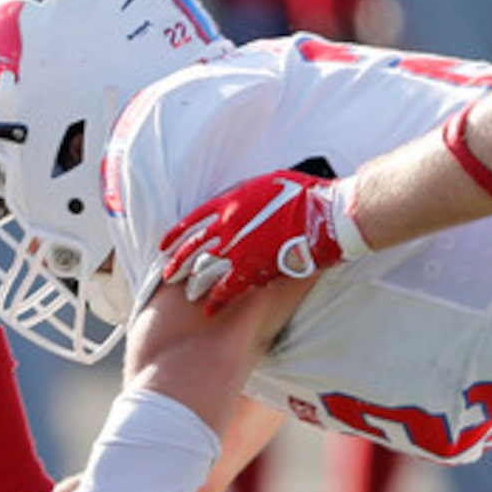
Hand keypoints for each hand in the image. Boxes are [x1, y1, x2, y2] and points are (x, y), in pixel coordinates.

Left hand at [157, 170, 362, 311]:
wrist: (326, 214)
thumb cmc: (305, 194)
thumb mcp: (267, 183)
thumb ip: (246, 194)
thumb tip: (238, 200)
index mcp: (231, 202)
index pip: (193, 220)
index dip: (176, 233)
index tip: (164, 244)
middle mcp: (229, 225)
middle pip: (193, 246)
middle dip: (177, 261)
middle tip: (166, 273)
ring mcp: (241, 248)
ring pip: (206, 268)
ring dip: (192, 282)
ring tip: (182, 292)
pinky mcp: (256, 268)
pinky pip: (230, 287)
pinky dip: (219, 298)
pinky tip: (210, 308)